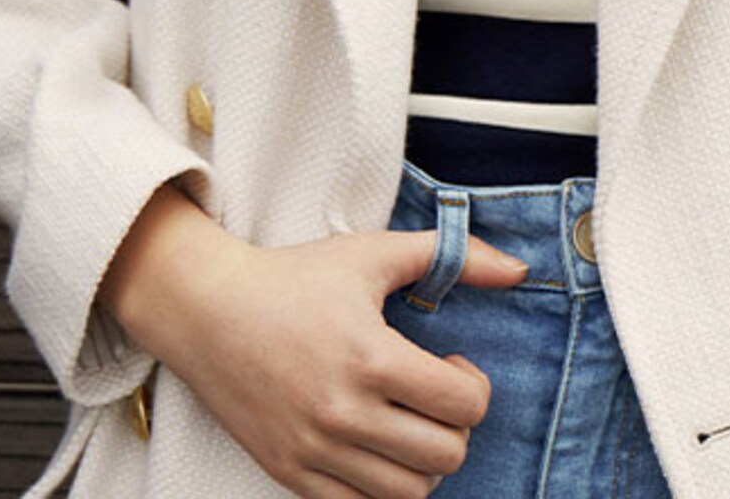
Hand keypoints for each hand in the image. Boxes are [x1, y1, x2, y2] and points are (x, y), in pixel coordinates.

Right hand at [100, 182, 527, 496]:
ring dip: (422, 462)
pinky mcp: (290, 475)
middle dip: (454, 426)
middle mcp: (344, 413)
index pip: (464, 405)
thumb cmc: (296, 278)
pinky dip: (380, 487)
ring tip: (406, 423)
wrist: (210, 311)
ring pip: (409, 494)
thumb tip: (520, 269)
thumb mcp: (374, 253)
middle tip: (432, 396)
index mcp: (370, 357)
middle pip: (445, 456)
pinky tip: (374, 446)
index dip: (474, 386)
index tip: (451, 365)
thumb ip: (453, 255)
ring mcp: (315, 451)